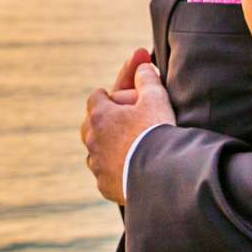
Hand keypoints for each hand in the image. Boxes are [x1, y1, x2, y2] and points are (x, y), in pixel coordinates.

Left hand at [81, 60, 175, 205]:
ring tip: (120, 148)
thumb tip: (143, 65)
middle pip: (89, 126)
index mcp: (100, 116)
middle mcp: (93, 140)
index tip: (114, 97)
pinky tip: (126, 171)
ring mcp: (97, 165)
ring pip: (95, 152)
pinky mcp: (105, 186)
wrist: (162, 174)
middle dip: (100, 122)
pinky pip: (104, 175)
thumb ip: (147, 78)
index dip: (106, 96)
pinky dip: (113, 171)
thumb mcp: (156, 98)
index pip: (96, 98)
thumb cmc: (157, 132)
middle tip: (114, 121)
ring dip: (105, 148)